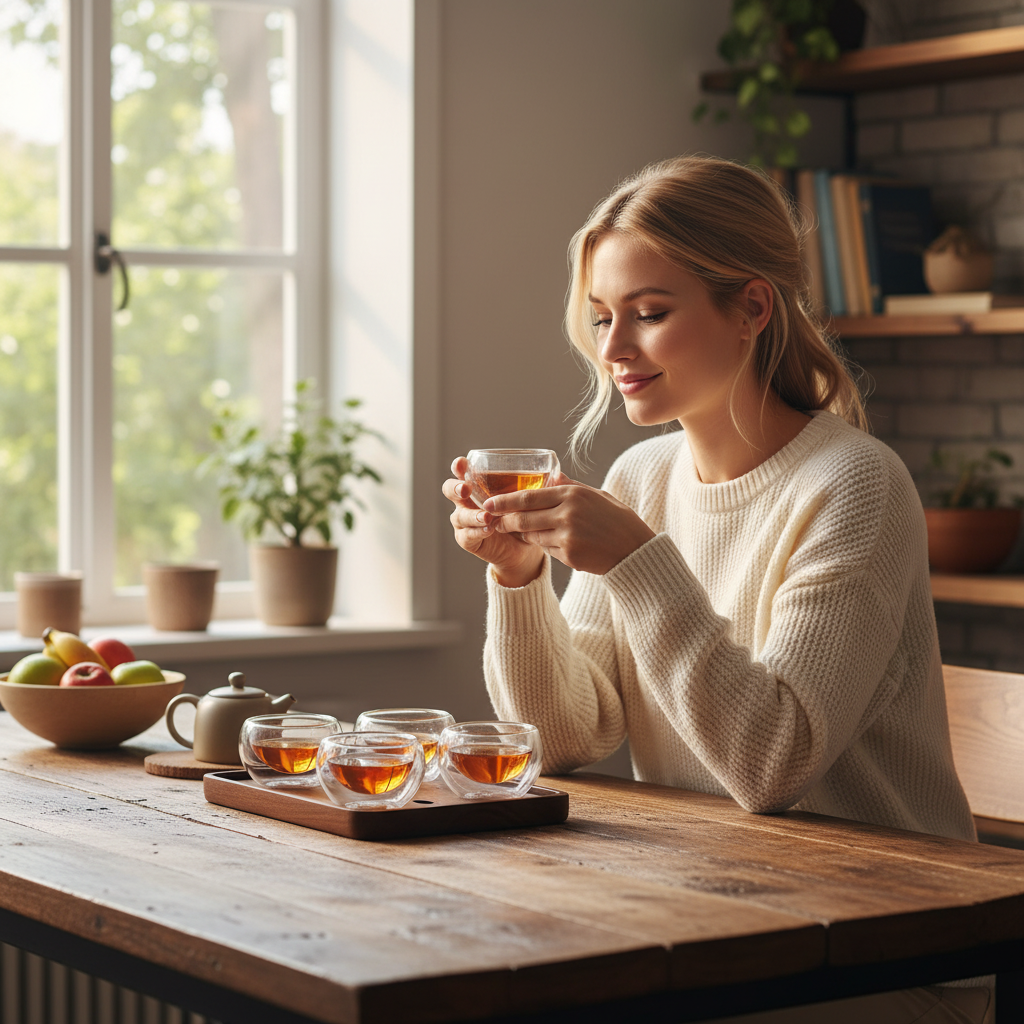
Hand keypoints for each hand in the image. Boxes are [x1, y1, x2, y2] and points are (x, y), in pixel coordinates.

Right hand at [443, 457, 544, 586]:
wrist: (525, 549)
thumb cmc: (525, 517)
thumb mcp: (529, 500)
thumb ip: (537, 487)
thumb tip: (560, 475)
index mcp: (478, 485)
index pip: (462, 471)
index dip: (459, 466)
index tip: (463, 463)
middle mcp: (467, 501)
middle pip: (450, 490)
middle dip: (456, 487)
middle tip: (466, 488)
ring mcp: (464, 521)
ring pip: (458, 515)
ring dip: (472, 514)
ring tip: (488, 516)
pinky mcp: (468, 540)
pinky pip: (467, 535)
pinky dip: (478, 531)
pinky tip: (489, 528)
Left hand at [484, 476, 655, 575]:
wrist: (635, 550)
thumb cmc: (616, 520)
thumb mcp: (596, 495)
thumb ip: (571, 486)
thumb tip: (552, 476)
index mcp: (572, 494)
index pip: (528, 496)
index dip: (504, 501)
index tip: (489, 503)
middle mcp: (567, 513)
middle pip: (523, 517)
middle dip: (505, 520)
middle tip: (494, 521)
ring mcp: (567, 535)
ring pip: (531, 535)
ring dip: (524, 534)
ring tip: (522, 532)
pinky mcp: (569, 554)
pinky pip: (546, 550)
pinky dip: (543, 546)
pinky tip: (551, 543)